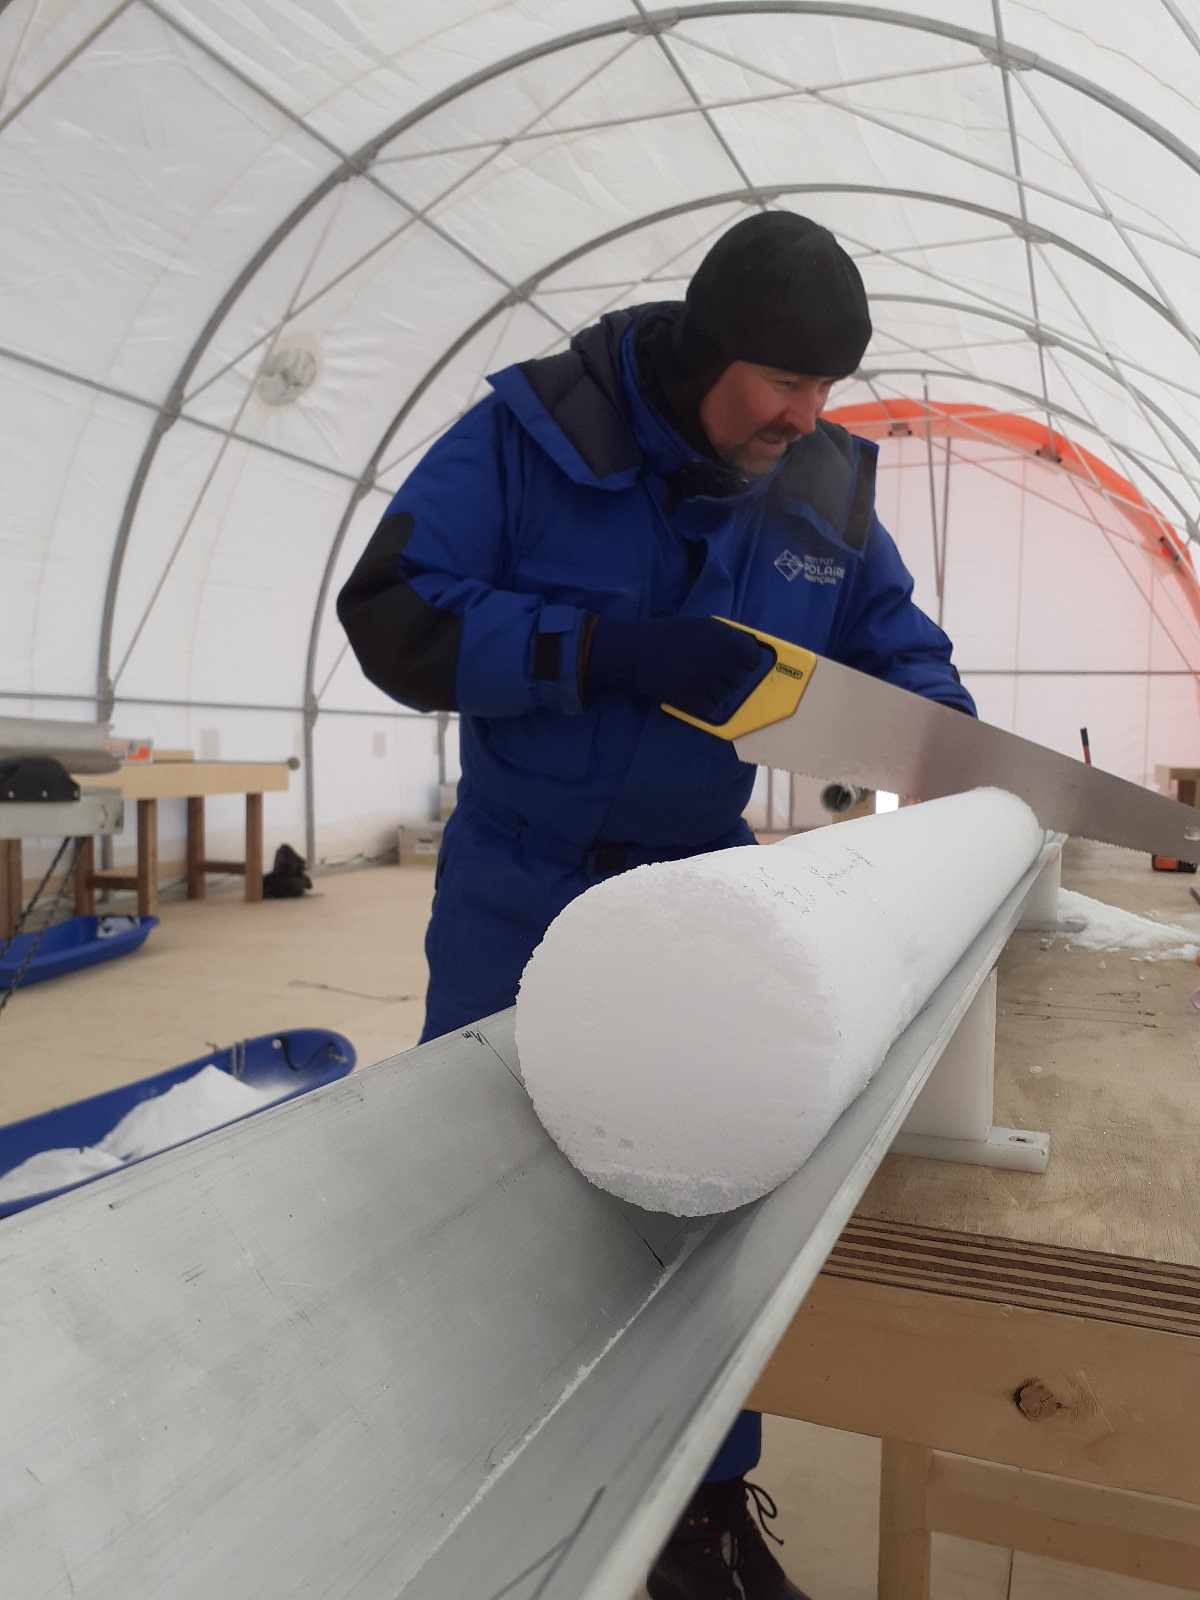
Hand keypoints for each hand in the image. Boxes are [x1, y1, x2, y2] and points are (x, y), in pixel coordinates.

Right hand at [586, 615, 765, 719]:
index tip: (735, 663)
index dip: (745, 662)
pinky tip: (689, 690)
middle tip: (709, 672)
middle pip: (739, 680)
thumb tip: (749, 652)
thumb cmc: (671, 636)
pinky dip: (701, 702)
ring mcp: (704, 680)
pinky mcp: (691, 697)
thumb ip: (727, 638)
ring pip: (724, 695)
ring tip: (696, 679)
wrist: (638, 651)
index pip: (752, 658)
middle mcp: (718, 658)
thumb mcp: (703, 626)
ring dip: (714, 691)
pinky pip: (708, 706)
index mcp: (724, 638)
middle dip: (727, 678)